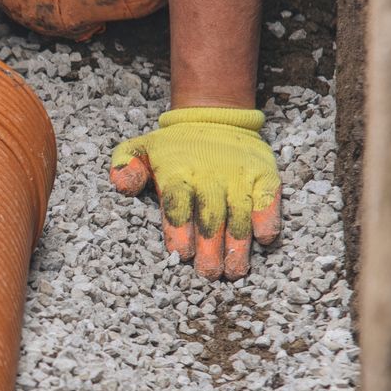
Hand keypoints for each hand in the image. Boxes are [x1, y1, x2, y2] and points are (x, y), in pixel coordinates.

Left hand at [108, 107, 283, 278]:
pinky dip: (267, 216)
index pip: (177, 202)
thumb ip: (126, 167)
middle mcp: (209, 174)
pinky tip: (264, 238)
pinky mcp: (263, 174)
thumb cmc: (173, 147)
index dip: (179, 229)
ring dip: (238, 244)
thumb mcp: (141, 149)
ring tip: (234, 271)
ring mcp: (238, 175)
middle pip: (210, 215)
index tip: (181, 254)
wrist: (214, 118)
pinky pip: (267, 197)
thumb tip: (122, 186)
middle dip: (209, 247)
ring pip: (239, 212)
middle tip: (209, 273)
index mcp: (177, 172)